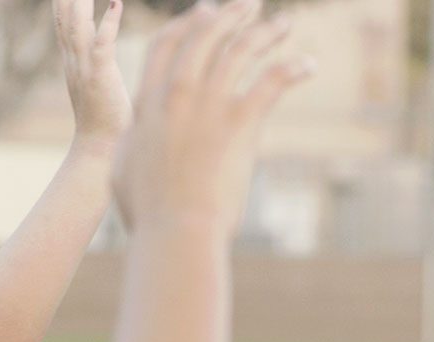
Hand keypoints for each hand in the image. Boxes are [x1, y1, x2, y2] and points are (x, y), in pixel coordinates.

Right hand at [55, 0, 131, 148]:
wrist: (101, 149)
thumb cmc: (106, 121)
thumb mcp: (97, 84)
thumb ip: (96, 62)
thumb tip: (101, 45)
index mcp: (72, 63)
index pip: (62, 24)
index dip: (61, 2)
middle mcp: (73, 61)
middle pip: (64, 19)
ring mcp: (84, 68)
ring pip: (78, 26)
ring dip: (80, 1)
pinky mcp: (100, 77)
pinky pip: (102, 44)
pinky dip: (108, 22)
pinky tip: (116, 2)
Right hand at [113, 0, 311, 231]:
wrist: (176, 228)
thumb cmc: (150, 213)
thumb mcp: (125, 170)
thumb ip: (132, 146)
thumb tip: (130, 143)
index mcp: (148, 103)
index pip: (166, 47)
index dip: (187, 25)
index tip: (204, 12)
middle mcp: (177, 94)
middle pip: (205, 38)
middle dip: (229, 16)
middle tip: (249, 6)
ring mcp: (209, 105)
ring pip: (240, 51)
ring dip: (265, 32)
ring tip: (283, 23)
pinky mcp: (240, 122)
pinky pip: (271, 81)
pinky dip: (292, 68)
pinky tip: (308, 65)